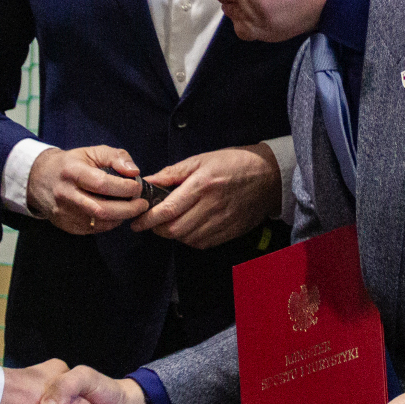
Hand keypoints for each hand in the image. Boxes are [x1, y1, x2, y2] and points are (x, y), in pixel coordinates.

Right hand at [27, 146, 147, 234]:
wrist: (40, 179)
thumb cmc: (72, 163)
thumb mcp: (92, 152)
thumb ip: (116, 157)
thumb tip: (134, 171)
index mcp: (72, 171)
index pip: (102, 183)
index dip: (124, 188)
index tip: (137, 187)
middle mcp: (66, 194)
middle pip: (102, 209)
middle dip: (128, 209)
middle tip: (142, 204)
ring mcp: (64, 212)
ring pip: (99, 222)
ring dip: (120, 217)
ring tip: (131, 208)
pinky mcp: (66, 225)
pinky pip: (93, 229)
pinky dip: (109, 223)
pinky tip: (115, 214)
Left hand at [128, 144, 279, 248]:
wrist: (268, 176)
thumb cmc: (232, 163)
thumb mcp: (201, 159)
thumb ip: (172, 173)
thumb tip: (147, 182)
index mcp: (202, 185)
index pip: (168, 210)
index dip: (148, 219)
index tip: (136, 222)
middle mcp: (211, 207)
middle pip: (175, 229)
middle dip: (157, 229)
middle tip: (151, 222)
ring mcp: (222, 222)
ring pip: (187, 239)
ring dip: (173, 234)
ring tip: (169, 223)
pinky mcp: (230, 232)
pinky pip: (202, 243)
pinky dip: (189, 239)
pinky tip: (188, 228)